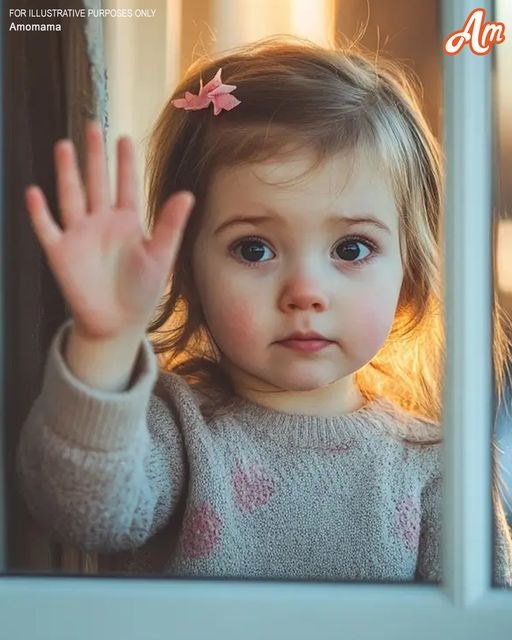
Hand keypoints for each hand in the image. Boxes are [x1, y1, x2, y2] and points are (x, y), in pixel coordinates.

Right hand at [25, 120, 194, 340]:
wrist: (117, 323)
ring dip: (67, 173)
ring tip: (64, 145)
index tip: (125, 138)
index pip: (126, 185)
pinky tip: (34, 192)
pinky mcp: (60, 253)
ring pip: (71, 197)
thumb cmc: (141, 291)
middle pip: (96, 182)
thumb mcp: (160, 256)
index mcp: (127, 222)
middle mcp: (101, 223)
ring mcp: (79, 235)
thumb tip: (187, 194)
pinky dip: (39, 212)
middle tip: (93, 125)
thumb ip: (171, 225)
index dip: (125, 163)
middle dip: (94, 156)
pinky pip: (47, 228)